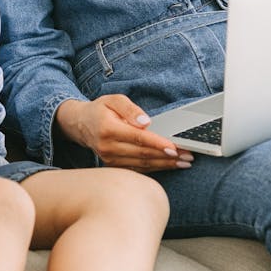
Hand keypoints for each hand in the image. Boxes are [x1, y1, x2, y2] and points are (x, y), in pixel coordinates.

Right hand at [56, 95, 192, 172]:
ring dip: (165, 165)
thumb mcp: (114, 100)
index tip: (174, 148)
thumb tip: (146, 122)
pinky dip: (155, 168)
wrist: (82, 125)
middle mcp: (108, 147)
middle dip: (168, 156)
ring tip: (183, 163)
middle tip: (188, 156)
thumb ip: (130, 109)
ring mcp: (110, 159)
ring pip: (142, 165)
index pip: (138, 138)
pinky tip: (169, 166)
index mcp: (108, 129)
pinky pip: (137, 169)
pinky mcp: (113, 166)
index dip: (158, 144)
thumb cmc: (100, 110)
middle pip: (143, 154)